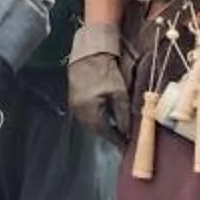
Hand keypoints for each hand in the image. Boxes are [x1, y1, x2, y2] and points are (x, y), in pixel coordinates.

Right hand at [66, 20, 130, 138]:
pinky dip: (94, 120)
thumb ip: (122, 115)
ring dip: (101, 128)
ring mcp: (73, 104)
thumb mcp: (119, 93)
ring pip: (88, 123)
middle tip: (121, 139)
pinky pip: (84, 115)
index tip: (125, 145)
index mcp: (89, 109)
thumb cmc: (106, 72)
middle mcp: (78, 110)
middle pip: (94, 130)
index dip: (115, 139)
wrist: (90, 54)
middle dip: (108, 135)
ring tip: (114, 130)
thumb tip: (126, 131)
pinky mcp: (72, 99)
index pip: (103, 132)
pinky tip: (103, 118)